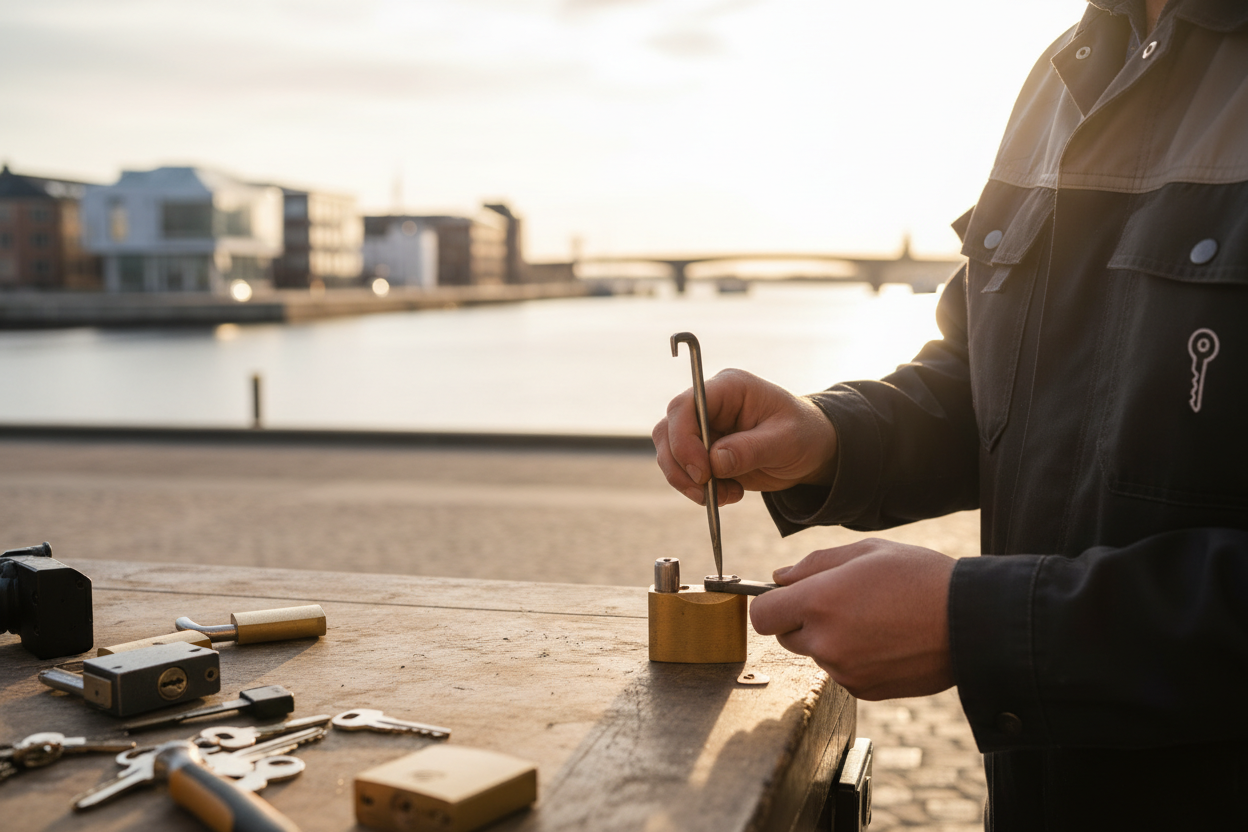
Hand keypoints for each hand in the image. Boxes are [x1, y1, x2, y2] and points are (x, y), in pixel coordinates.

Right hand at [652, 369, 837, 505]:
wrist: (813, 451)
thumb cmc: (804, 434)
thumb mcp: (785, 441)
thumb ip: (750, 449)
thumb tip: (714, 461)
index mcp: (729, 388)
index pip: (685, 406)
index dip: (683, 439)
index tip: (702, 472)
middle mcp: (709, 405)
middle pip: (669, 430)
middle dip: (680, 465)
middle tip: (705, 490)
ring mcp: (703, 428)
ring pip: (669, 453)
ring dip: (688, 482)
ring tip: (724, 496)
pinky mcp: (703, 451)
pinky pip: (683, 471)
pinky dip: (699, 489)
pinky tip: (729, 494)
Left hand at [749, 539, 955, 699]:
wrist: (972, 622)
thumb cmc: (921, 578)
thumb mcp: (866, 551)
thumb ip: (814, 564)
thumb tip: (779, 578)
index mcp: (819, 602)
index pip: (762, 615)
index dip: (771, 605)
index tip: (787, 598)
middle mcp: (825, 641)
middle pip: (786, 637)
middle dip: (803, 620)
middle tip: (842, 602)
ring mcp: (844, 670)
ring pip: (817, 654)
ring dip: (831, 639)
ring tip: (873, 619)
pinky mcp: (863, 689)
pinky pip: (842, 672)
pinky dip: (854, 659)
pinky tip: (885, 640)